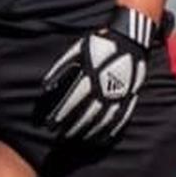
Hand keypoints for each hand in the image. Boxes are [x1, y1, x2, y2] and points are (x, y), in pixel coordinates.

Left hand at [38, 6, 158, 143]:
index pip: (72, 102)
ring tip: (77, 138)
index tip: (51, 124)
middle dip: (72, 126)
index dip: (61, 115)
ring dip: (88, 131)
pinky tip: (100, 138)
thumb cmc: (100, 44)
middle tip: (61, 135)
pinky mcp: (130, 98)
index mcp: (91, 77)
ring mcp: (119, 95)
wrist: (130, 38)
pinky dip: (110, 131)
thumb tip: (45, 85)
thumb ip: (60, 67)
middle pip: (86, 114)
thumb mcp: (77, 50)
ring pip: (102, 120)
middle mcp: (105, 89)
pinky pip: (120, 119)